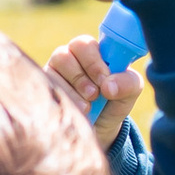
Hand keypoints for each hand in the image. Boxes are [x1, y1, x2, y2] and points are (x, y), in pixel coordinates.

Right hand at [42, 32, 143, 149]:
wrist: (100, 130)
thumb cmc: (114, 103)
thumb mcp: (130, 92)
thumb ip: (128, 83)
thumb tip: (108, 86)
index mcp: (91, 53)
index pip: (84, 44)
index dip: (93, 61)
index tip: (104, 80)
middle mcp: (70, 58)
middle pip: (65, 53)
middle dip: (81, 75)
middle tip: (95, 94)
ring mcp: (54, 73)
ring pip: (54, 70)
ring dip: (73, 88)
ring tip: (87, 106)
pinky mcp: (44, 88)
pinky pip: (47, 86)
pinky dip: (65, 99)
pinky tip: (76, 110)